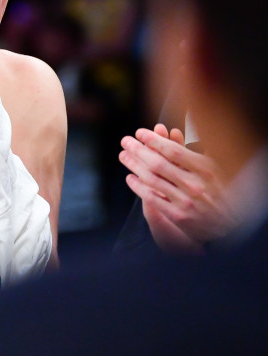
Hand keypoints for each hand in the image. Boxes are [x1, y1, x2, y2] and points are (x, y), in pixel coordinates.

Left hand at [120, 123, 233, 252]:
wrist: (231, 225)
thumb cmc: (221, 191)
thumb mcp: (218, 168)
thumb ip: (198, 150)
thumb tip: (174, 131)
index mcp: (206, 169)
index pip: (173, 151)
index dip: (154, 140)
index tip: (139, 132)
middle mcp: (195, 185)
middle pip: (158, 163)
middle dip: (138, 149)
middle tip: (125, 141)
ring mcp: (186, 201)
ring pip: (152, 179)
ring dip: (134, 165)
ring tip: (123, 156)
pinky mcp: (178, 216)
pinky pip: (152, 198)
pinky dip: (138, 186)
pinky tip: (130, 177)